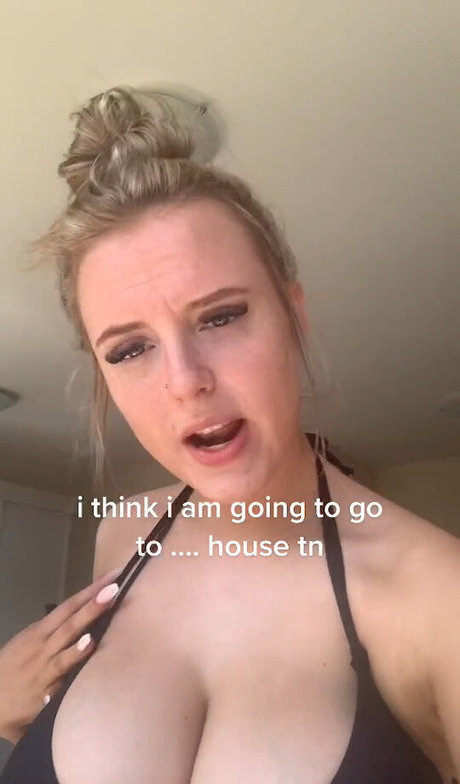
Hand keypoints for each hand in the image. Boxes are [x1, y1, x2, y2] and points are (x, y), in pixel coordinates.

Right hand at [0, 568, 120, 743]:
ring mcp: (43, 671)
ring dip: (79, 647)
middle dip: (92, 607)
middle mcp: (43, 647)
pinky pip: (58, 686)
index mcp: (40, 631)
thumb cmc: (13, 667)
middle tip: (115, 590)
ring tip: (93, 636)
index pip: (69, 606)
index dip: (91, 591)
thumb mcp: (29, 641)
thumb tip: (84, 616)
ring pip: (64, 656)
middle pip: (70, 624)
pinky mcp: (43, 696)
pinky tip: (77, 676)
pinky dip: (66, 679)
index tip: (114, 576)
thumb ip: (54, 630)